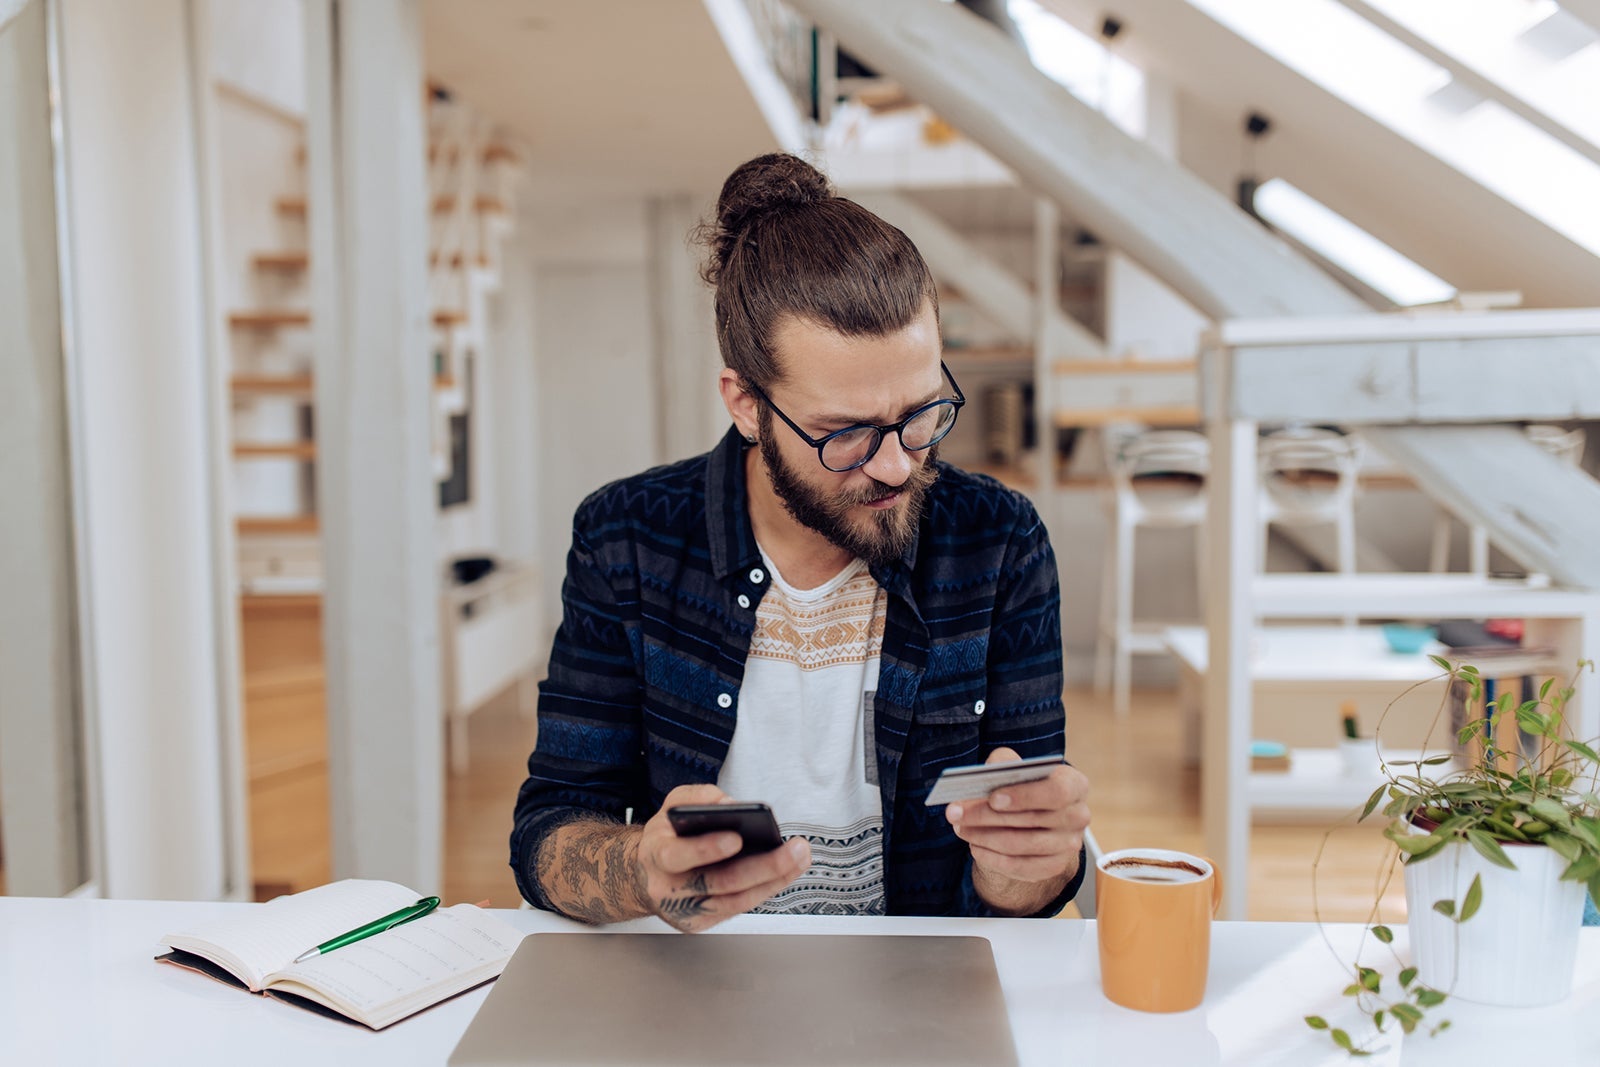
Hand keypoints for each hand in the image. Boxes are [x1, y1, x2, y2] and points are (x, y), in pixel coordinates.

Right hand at [634, 784, 811, 931]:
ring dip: (775, 879)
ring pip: (737, 900)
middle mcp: (669, 889)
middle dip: (764, 866)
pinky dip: (766, 889)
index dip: (707, 849)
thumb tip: (730, 804)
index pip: (678, 855)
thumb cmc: (666, 838)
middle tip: (795, 849)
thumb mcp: (671, 806)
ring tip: (800, 857)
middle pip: (721, 883)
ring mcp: (687, 911)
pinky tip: (786, 872)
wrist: (644, 877)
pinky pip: (739, 907)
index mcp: (656, 856)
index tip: (736, 838)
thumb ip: (698, 798)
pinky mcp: (702, 923)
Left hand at [946, 748, 1090, 914]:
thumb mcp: (1016, 767)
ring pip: (1020, 845)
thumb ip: (1003, 764)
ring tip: (959, 827)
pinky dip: (992, 858)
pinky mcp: (1054, 866)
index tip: (992, 798)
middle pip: (1031, 820)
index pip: (1056, 792)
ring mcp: (1068, 844)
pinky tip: (974, 846)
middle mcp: (1078, 816)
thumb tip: (986, 775)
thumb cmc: (1024, 786)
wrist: (1037, 816)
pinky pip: (1019, 867)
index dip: (1024, 796)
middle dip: (986, 816)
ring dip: (983, 836)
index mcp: (1074, 785)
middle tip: (955, 813)